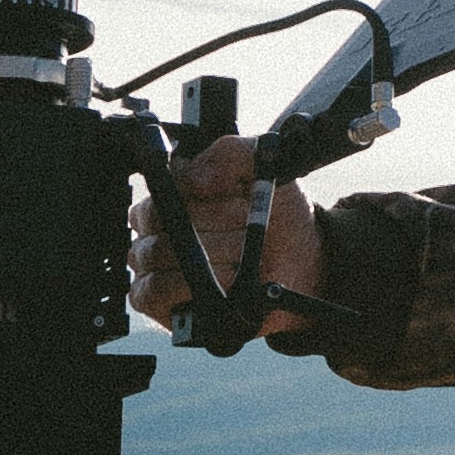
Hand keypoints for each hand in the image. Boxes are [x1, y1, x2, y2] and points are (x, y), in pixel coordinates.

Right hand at [132, 135, 325, 336]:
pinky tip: (223, 280)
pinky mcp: (156, 299)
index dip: (201, 191)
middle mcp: (156, 225)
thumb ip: (232, 155)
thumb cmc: (276, 217)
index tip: (239, 199)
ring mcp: (152, 262)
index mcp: (173, 192)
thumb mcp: (265, 172)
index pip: (164, 183)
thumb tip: (196, 177)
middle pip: (161, 218)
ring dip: (210, 253)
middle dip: (213, 223)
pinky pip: (152, 289)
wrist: (302, 263)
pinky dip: (188, 284)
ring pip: (158, 252)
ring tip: (242, 256)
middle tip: (246, 229)